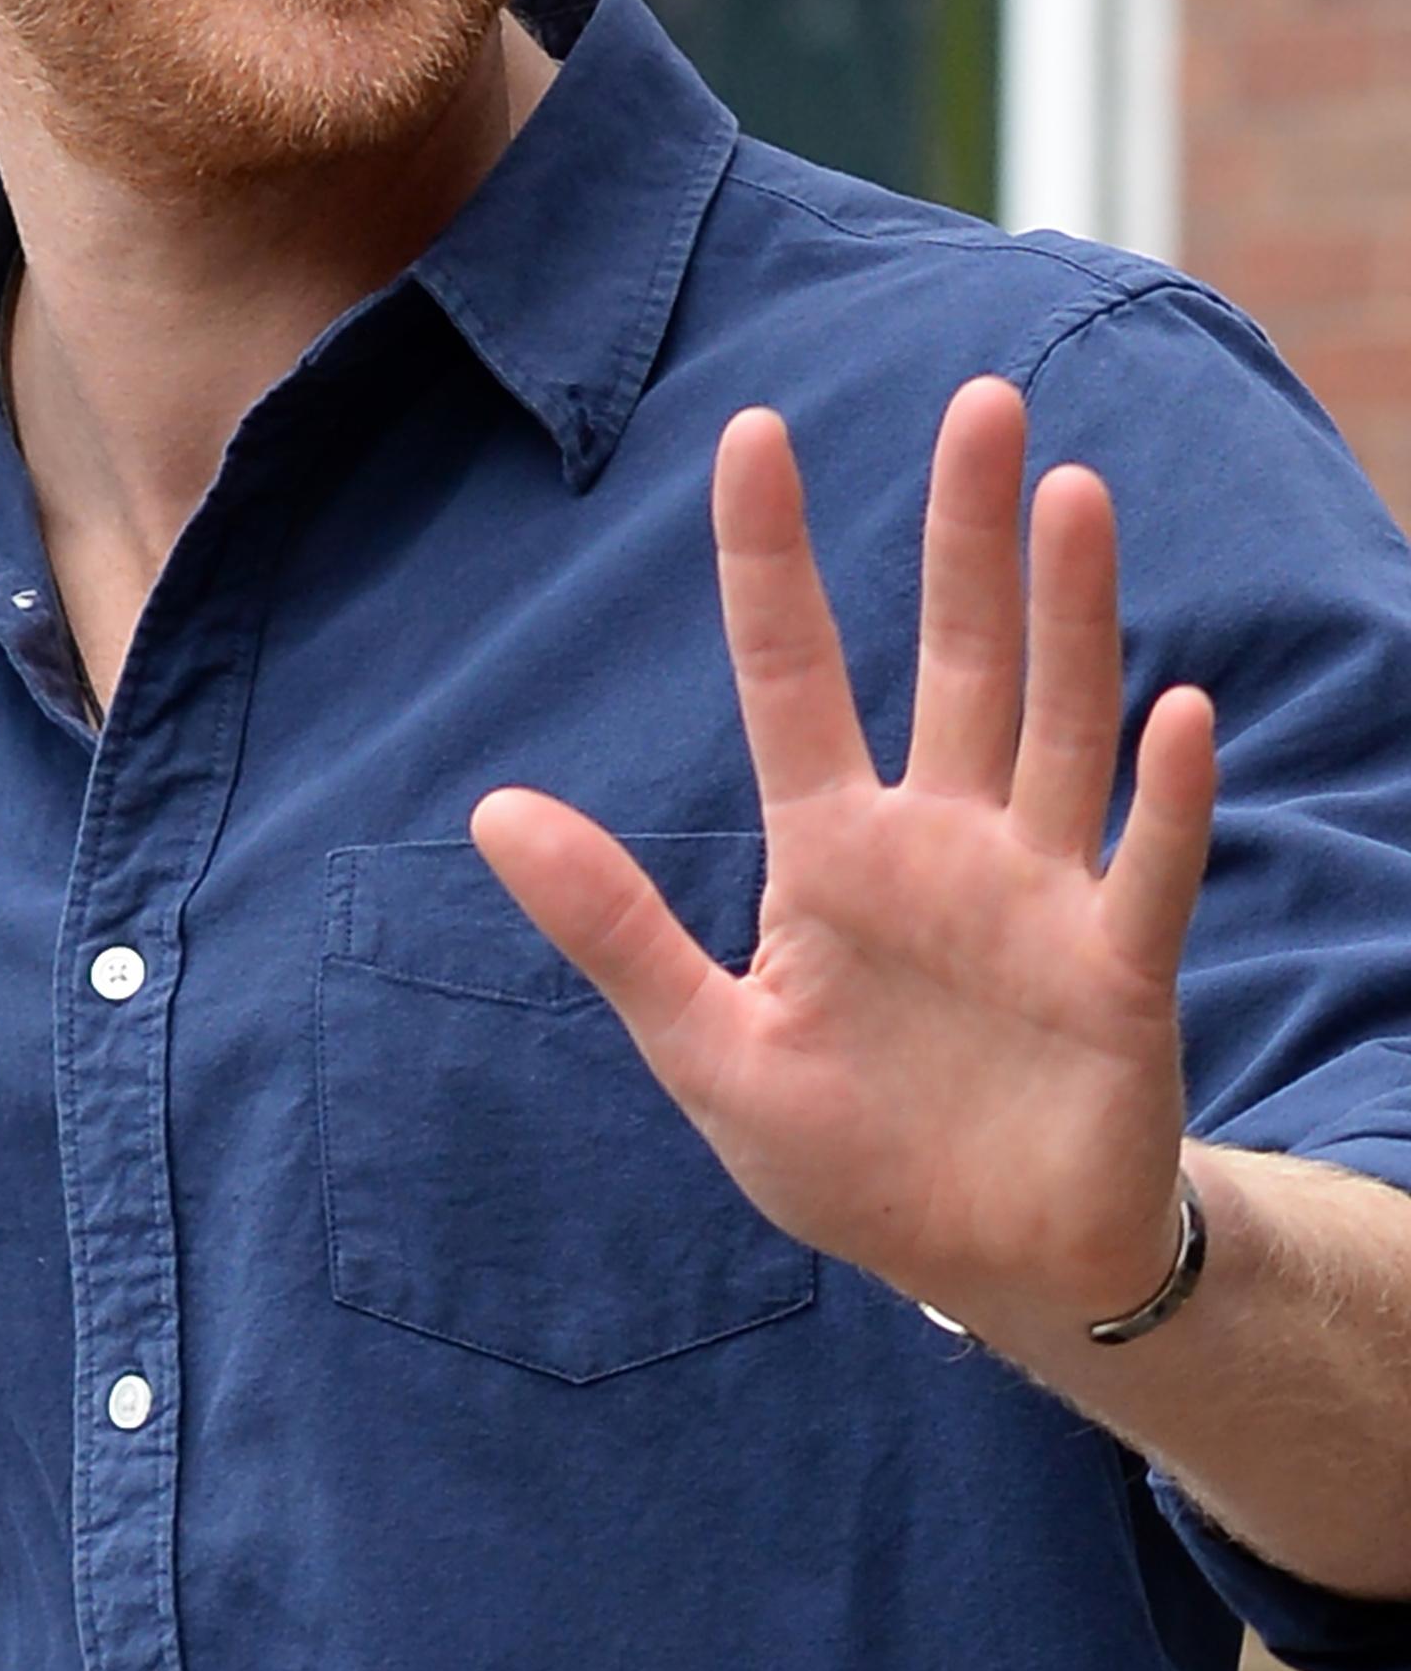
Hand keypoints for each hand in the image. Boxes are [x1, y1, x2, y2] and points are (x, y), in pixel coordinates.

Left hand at [470, 377, 1217, 1337]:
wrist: (985, 1268)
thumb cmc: (846, 1153)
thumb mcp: (707, 1047)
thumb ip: (614, 928)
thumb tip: (492, 808)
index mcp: (831, 848)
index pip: (791, 671)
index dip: (770, 556)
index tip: (753, 430)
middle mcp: (942, 840)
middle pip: (957, 656)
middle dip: (967, 534)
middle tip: (982, 401)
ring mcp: (1039, 894)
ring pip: (1057, 723)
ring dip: (1071, 615)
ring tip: (1073, 494)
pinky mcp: (1120, 971)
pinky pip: (1148, 868)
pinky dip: (1168, 798)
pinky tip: (1178, 710)